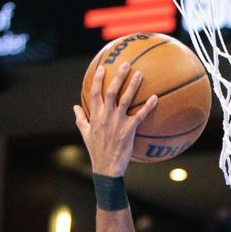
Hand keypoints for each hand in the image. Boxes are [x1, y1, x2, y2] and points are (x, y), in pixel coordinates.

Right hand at [73, 62, 156, 176]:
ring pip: (125, 100)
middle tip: (126, 64)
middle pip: (111, 91)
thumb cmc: (96, 150)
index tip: (103, 67)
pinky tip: (155, 98)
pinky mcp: (128, 130)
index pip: (94, 93)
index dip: (98, 79)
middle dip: (118, 76)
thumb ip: (80, 118)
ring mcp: (117, 122)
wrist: (106, 167)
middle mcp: (105, 116)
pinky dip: (148, 106)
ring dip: (133, 86)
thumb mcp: (85, 133)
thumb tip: (74, 107)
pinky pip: (140, 116)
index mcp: (95, 115)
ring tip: (140, 74)